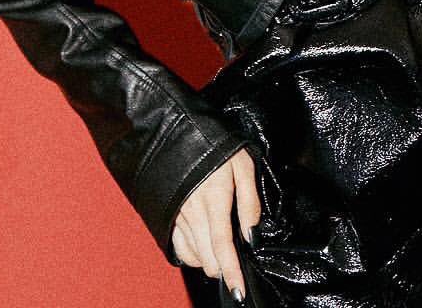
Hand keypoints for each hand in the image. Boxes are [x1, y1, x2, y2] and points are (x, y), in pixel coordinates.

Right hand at [171, 146, 261, 297]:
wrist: (179, 131)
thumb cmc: (217, 145)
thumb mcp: (244, 165)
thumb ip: (250, 202)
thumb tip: (252, 235)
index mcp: (215, 199)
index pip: (223, 246)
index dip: (231, 270)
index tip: (238, 289)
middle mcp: (194, 212)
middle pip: (208, 257)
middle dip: (223, 267)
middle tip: (236, 265)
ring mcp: (179, 215)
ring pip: (195, 255)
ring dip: (210, 260)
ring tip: (223, 251)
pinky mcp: (169, 215)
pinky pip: (180, 248)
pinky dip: (194, 254)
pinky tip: (205, 247)